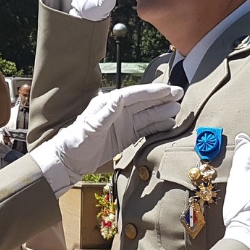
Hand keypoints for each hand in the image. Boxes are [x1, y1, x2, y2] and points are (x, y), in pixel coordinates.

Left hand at [31, 84, 181, 193]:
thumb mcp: (89, 127)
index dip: (152, 92)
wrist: (70, 160)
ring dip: (162, 112)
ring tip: (178, 109)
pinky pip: (145, 129)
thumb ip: (105, 114)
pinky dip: (158, 126)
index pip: (135, 95)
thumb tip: (118, 98)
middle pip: (144, 102)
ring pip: (147, 115)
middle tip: (180, 93)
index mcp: (110, 104)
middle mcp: (119, 111)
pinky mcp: (126, 136)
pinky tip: (169, 124)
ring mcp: (124, 124)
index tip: (168, 90)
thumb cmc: (76, 141)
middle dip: (162, 98)